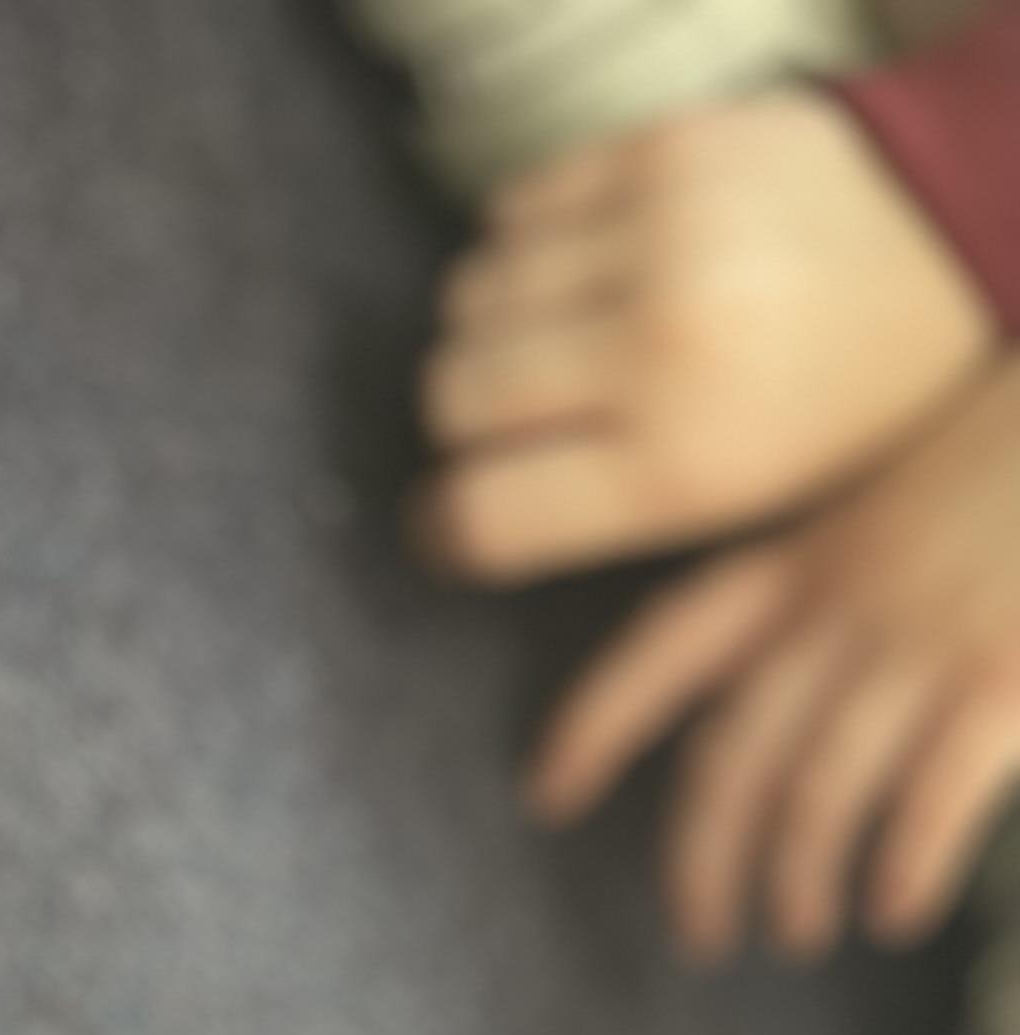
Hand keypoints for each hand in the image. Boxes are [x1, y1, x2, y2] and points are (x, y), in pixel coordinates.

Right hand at [416, 91, 993, 582]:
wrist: (957, 237)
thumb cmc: (837, 399)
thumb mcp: (733, 503)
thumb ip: (589, 516)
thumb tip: (441, 514)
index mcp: (681, 466)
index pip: (478, 515)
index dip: (444, 523)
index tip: (453, 514)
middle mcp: (658, 349)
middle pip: (451, 398)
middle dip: (468, 418)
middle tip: (523, 412)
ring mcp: (659, 235)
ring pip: (467, 298)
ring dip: (491, 325)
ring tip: (558, 330)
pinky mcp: (660, 148)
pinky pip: (510, 208)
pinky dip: (522, 243)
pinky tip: (581, 262)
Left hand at [528, 359, 1019, 959]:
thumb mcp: (908, 499)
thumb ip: (837, 592)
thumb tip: (775, 717)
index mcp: (810, 554)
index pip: (667, 645)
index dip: (595, 724)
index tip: (546, 796)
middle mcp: (845, 606)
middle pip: (728, 759)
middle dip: (701, 860)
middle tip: (703, 934)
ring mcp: (921, 644)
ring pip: (813, 798)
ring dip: (797, 884)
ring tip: (803, 932)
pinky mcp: (1000, 682)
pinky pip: (922, 806)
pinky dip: (899, 872)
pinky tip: (893, 916)